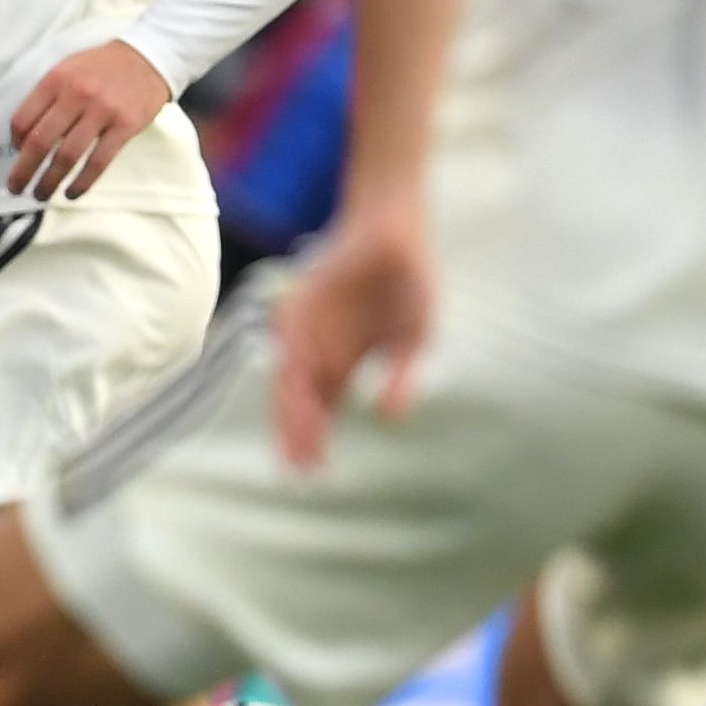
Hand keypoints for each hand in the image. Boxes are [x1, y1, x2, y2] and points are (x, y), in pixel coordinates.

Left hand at [5, 41, 171, 200]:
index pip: (23, 119)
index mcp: (55, 81)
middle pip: (40, 142)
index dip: (14, 142)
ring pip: (68, 156)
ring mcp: (102, 111)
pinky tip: (71, 193)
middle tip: (15, 188)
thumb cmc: (100, 68)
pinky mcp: (125, 126)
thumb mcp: (66, 70)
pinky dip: (82, 182)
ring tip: (40, 195)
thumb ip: (46, 98)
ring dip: (50, 181)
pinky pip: (99, 162)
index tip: (15, 154)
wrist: (147, 58)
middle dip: (24, 171)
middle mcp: (76, 95)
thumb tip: (24, 138)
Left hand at [270, 202, 436, 469]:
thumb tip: (389, 417)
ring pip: (292, 375)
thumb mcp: (414, 341)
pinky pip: (292, 338)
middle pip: (300, 399)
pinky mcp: (302, 301)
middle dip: (298, 433)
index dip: (315, 439)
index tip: (314, 473)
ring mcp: (308, 326)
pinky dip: (293, 365)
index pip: (322, 409)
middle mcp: (319, 349)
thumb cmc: (408, 286)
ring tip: (298, 440)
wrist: (397, 233)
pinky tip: (298, 391)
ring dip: (293, 408)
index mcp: (343, 362)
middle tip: (298, 468)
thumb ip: (401, 378)